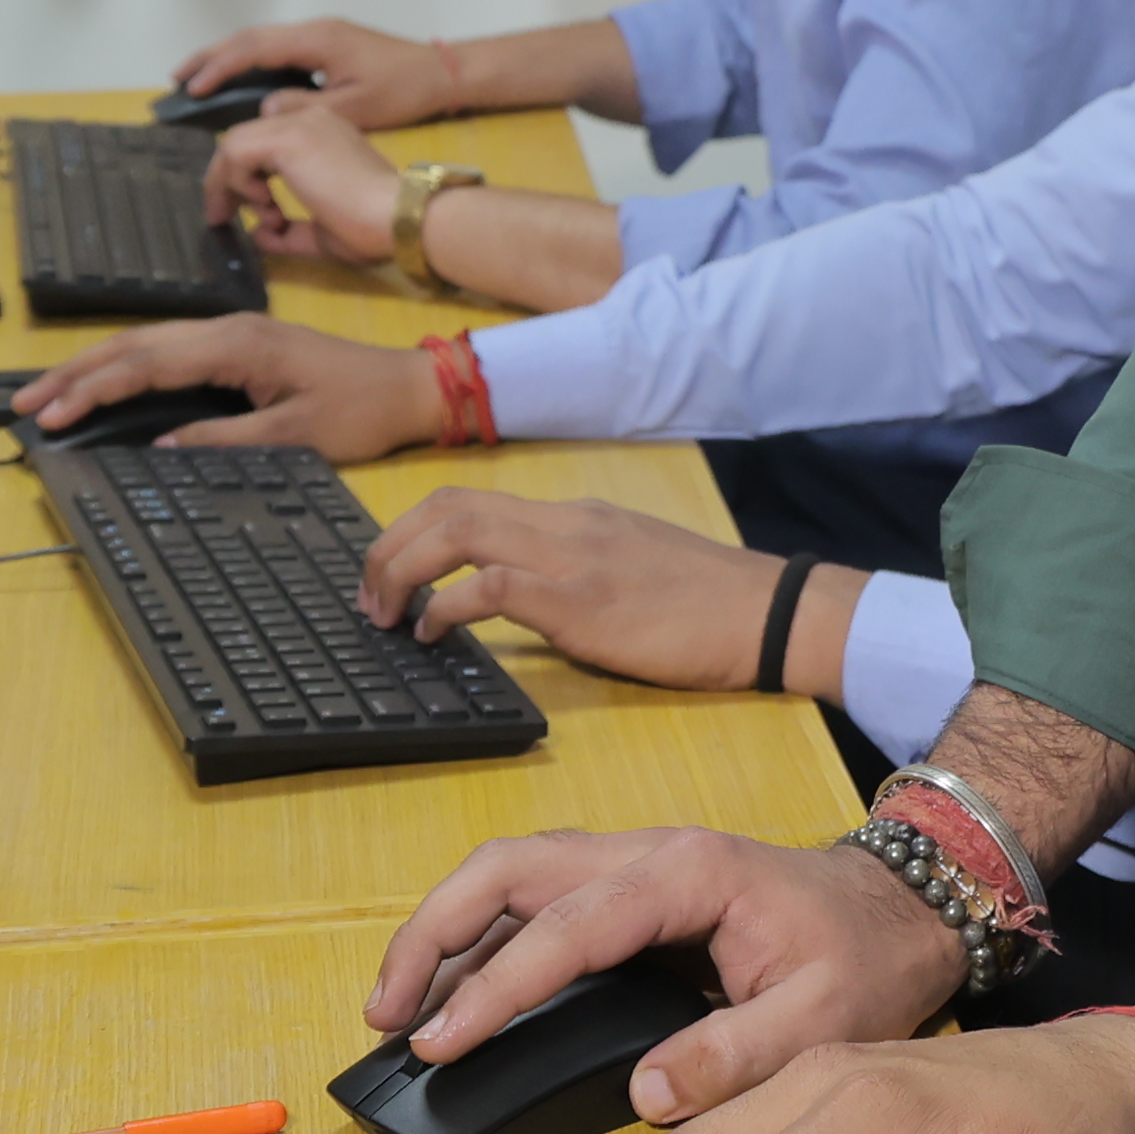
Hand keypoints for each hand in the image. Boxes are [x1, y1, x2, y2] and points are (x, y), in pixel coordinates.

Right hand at [14, 316, 442, 457]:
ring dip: (94, 366)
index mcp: (238, 345)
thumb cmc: (362, 409)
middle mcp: (229, 328)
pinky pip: (168, 349)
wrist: (410, 386)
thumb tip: (160, 445)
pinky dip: (127, 364)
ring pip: (146, 343)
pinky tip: (105, 381)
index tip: (52, 414)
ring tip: (48, 392)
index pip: (145, 363)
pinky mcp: (241, 343)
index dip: (92, 390)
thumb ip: (224, 438)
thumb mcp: (294, 434)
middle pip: (133, 344)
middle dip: (73, 373)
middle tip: (24, 403)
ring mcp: (233, 332)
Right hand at [171, 17, 458, 130]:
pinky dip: (251, 62)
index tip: (191, 88)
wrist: (442, 73)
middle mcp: (314, 30)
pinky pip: (278, 49)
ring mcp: (321, 35)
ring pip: (262, 41)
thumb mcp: (355, 108)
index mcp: (317, 40)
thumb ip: (306, 108)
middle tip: (176, 79)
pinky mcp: (328, 45)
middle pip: (250, 37)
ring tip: (196, 79)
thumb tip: (265, 109)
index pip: (254, 49)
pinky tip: (240, 81)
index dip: (219, 67)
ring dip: (228, 57)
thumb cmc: (404, 90)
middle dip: (211, 56)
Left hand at [209, 99, 401, 262]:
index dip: (248, 173)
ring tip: (253, 214)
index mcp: (324, 133)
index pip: (267, 141)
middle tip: (224, 216)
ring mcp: (298, 124)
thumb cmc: (370, 227)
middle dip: (227, 179)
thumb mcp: (321, 233)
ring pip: (234, 142)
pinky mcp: (287, 138)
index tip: (256, 210)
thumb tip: (257, 234)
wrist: (396, 218)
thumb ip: (287, 231)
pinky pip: (235, 152)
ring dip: (229, 183)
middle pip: (244, 138)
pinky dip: (235, 181)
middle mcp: (310, 119)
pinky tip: (262, 204)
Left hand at [361, 492, 831, 690]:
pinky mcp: (581, 601)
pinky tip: (435, 635)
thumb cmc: (707, 604)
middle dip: (388, 546)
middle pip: (447, 505)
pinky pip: (491, 586)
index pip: (470, 498)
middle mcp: (564, 523)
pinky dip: (447, 607)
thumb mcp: (629, 567)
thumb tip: (517, 597)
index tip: (388, 571)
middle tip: (367, 595)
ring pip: (457, 531)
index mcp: (573, 516)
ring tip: (385, 613)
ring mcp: (571, 556)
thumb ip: (573, 570)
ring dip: (403, 569)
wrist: (767, 612)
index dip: (411, 529)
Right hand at [365, 826, 964, 1122]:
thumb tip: (644, 1093)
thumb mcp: (825, 1020)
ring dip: (443, 934)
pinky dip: (478, 941)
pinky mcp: (629, 893)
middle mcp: (648, 854)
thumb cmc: (868, 959)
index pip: (567, 922)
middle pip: (507, 869)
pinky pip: (534, 901)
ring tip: (393, 1012)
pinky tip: (452, 997)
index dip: (495, 982)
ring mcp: (633, 867)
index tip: (440, 1038)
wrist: (905, 911)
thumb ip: (738, 1055)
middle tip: (385, 1016)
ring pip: (509, 876)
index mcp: (689, 875)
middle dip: (433, 934)